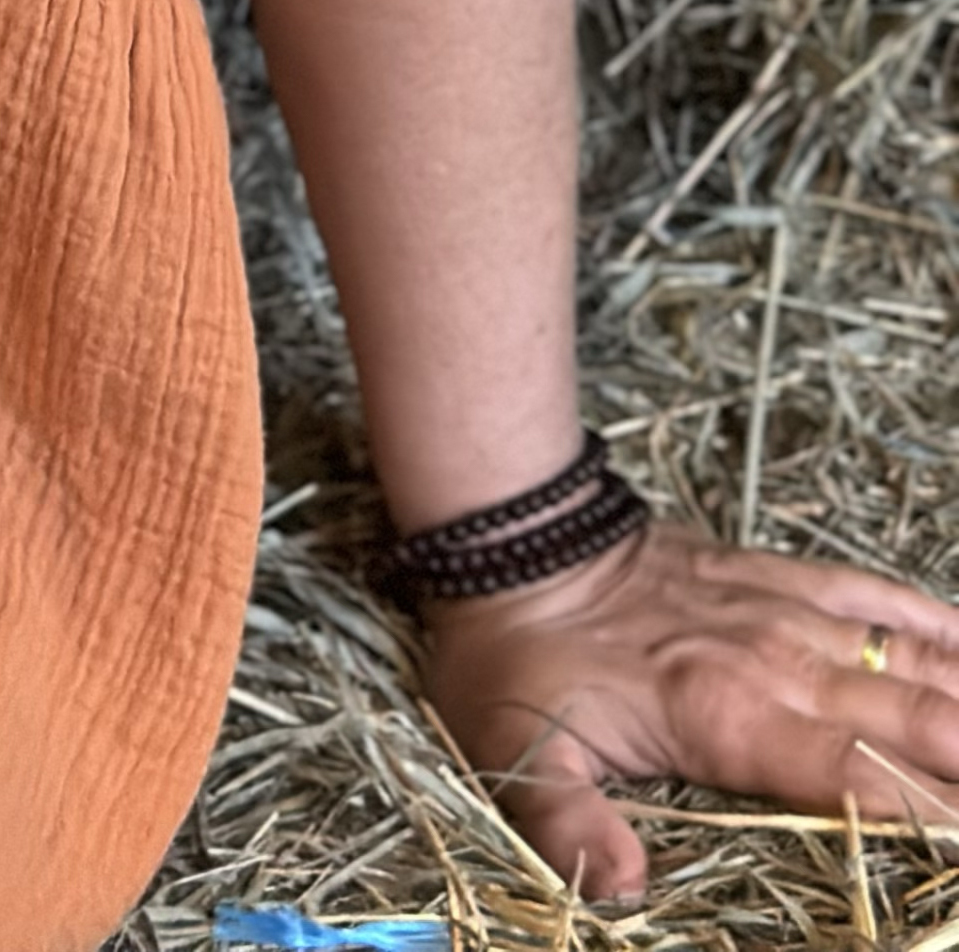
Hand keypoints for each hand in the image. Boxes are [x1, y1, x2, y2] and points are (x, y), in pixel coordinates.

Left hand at [423, 514, 958, 902]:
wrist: (511, 538)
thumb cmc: (516, 657)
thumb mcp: (516, 749)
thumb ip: (569, 824)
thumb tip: (619, 890)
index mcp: (728, 718)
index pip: (860, 781)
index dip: (935, 815)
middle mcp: (777, 665)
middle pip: (911, 722)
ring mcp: (783, 613)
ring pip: (907, 658)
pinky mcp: (775, 575)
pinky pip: (869, 592)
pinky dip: (933, 619)